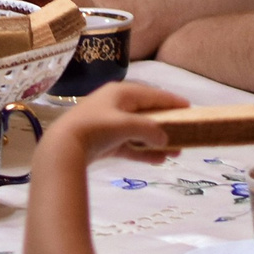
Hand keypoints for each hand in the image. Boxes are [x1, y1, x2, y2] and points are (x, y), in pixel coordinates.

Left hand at [43, 81, 188, 164]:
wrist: (65, 146)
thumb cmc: (96, 128)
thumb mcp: (127, 125)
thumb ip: (149, 129)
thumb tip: (165, 138)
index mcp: (121, 93)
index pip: (152, 94)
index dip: (171, 100)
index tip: (189, 107)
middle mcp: (116, 105)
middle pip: (147, 112)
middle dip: (167, 124)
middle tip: (185, 131)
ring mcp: (110, 124)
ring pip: (140, 131)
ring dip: (157, 141)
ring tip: (177, 151)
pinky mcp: (106, 142)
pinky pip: (130, 145)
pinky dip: (144, 151)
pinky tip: (159, 160)